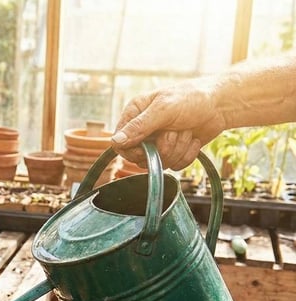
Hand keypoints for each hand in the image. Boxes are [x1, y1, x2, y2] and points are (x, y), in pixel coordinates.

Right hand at [111, 79, 226, 169]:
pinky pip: (175, 166)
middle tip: (175, 133)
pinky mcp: (174, 152)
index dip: (133, 151)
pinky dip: (187, 155)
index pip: (120, 144)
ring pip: (159, 163)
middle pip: (140, 158)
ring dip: (178, 149)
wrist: (221, 105)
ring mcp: (159, 142)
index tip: (148, 148)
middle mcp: (144, 130)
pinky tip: (193, 139)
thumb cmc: (192, 98)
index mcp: (135, 115)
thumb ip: (138, 126)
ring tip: (187, 131)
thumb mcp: (163, 110)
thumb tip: (115, 141)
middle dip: (162, 149)